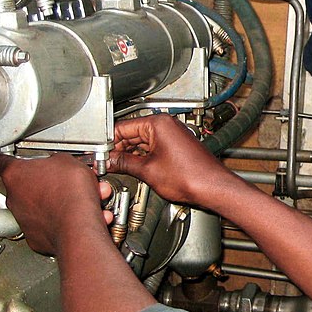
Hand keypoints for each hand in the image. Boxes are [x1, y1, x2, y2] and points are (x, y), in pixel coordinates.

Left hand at [0, 153, 112, 255]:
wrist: (77, 226)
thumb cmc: (69, 194)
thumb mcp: (68, 160)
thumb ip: (57, 159)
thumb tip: (60, 163)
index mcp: (16, 174)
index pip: (2, 162)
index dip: (7, 159)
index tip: (9, 158)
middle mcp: (15, 197)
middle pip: (30, 184)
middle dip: (52, 182)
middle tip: (70, 179)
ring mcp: (24, 218)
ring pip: (45, 204)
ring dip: (64, 200)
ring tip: (87, 197)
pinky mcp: (37, 236)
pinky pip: (52, 222)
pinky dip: (66, 218)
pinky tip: (84, 212)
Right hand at [107, 114, 229, 204]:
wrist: (213, 187)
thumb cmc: (191, 177)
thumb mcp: (147, 170)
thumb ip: (124, 163)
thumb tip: (109, 160)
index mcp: (159, 123)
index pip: (123, 126)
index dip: (107, 141)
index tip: (98, 153)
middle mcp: (167, 125)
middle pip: (131, 133)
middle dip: (117, 148)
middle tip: (104, 162)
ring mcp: (173, 135)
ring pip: (141, 141)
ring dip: (129, 154)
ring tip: (116, 167)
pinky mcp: (176, 146)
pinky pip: (152, 147)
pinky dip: (142, 157)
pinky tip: (134, 167)